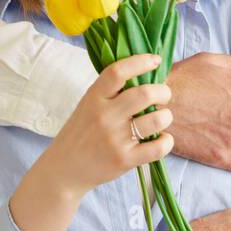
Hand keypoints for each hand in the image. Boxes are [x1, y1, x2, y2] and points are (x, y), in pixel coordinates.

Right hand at [33, 53, 173, 197]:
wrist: (64, 169)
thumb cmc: (80, 133)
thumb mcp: (88, 105)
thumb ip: (110, 91)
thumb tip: (145, 74)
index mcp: (94, 97)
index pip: (118, 71)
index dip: (141, 61)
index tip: (155, 61)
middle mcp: (105, 116)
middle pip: (145, 94)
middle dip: (163, 92)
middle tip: (163, 96)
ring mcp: (115, 139)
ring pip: (156, 120)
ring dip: (166, 116)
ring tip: (162, 118)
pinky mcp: (124, 160)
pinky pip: (158, 147)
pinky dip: (167, 141)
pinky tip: (162, 138)